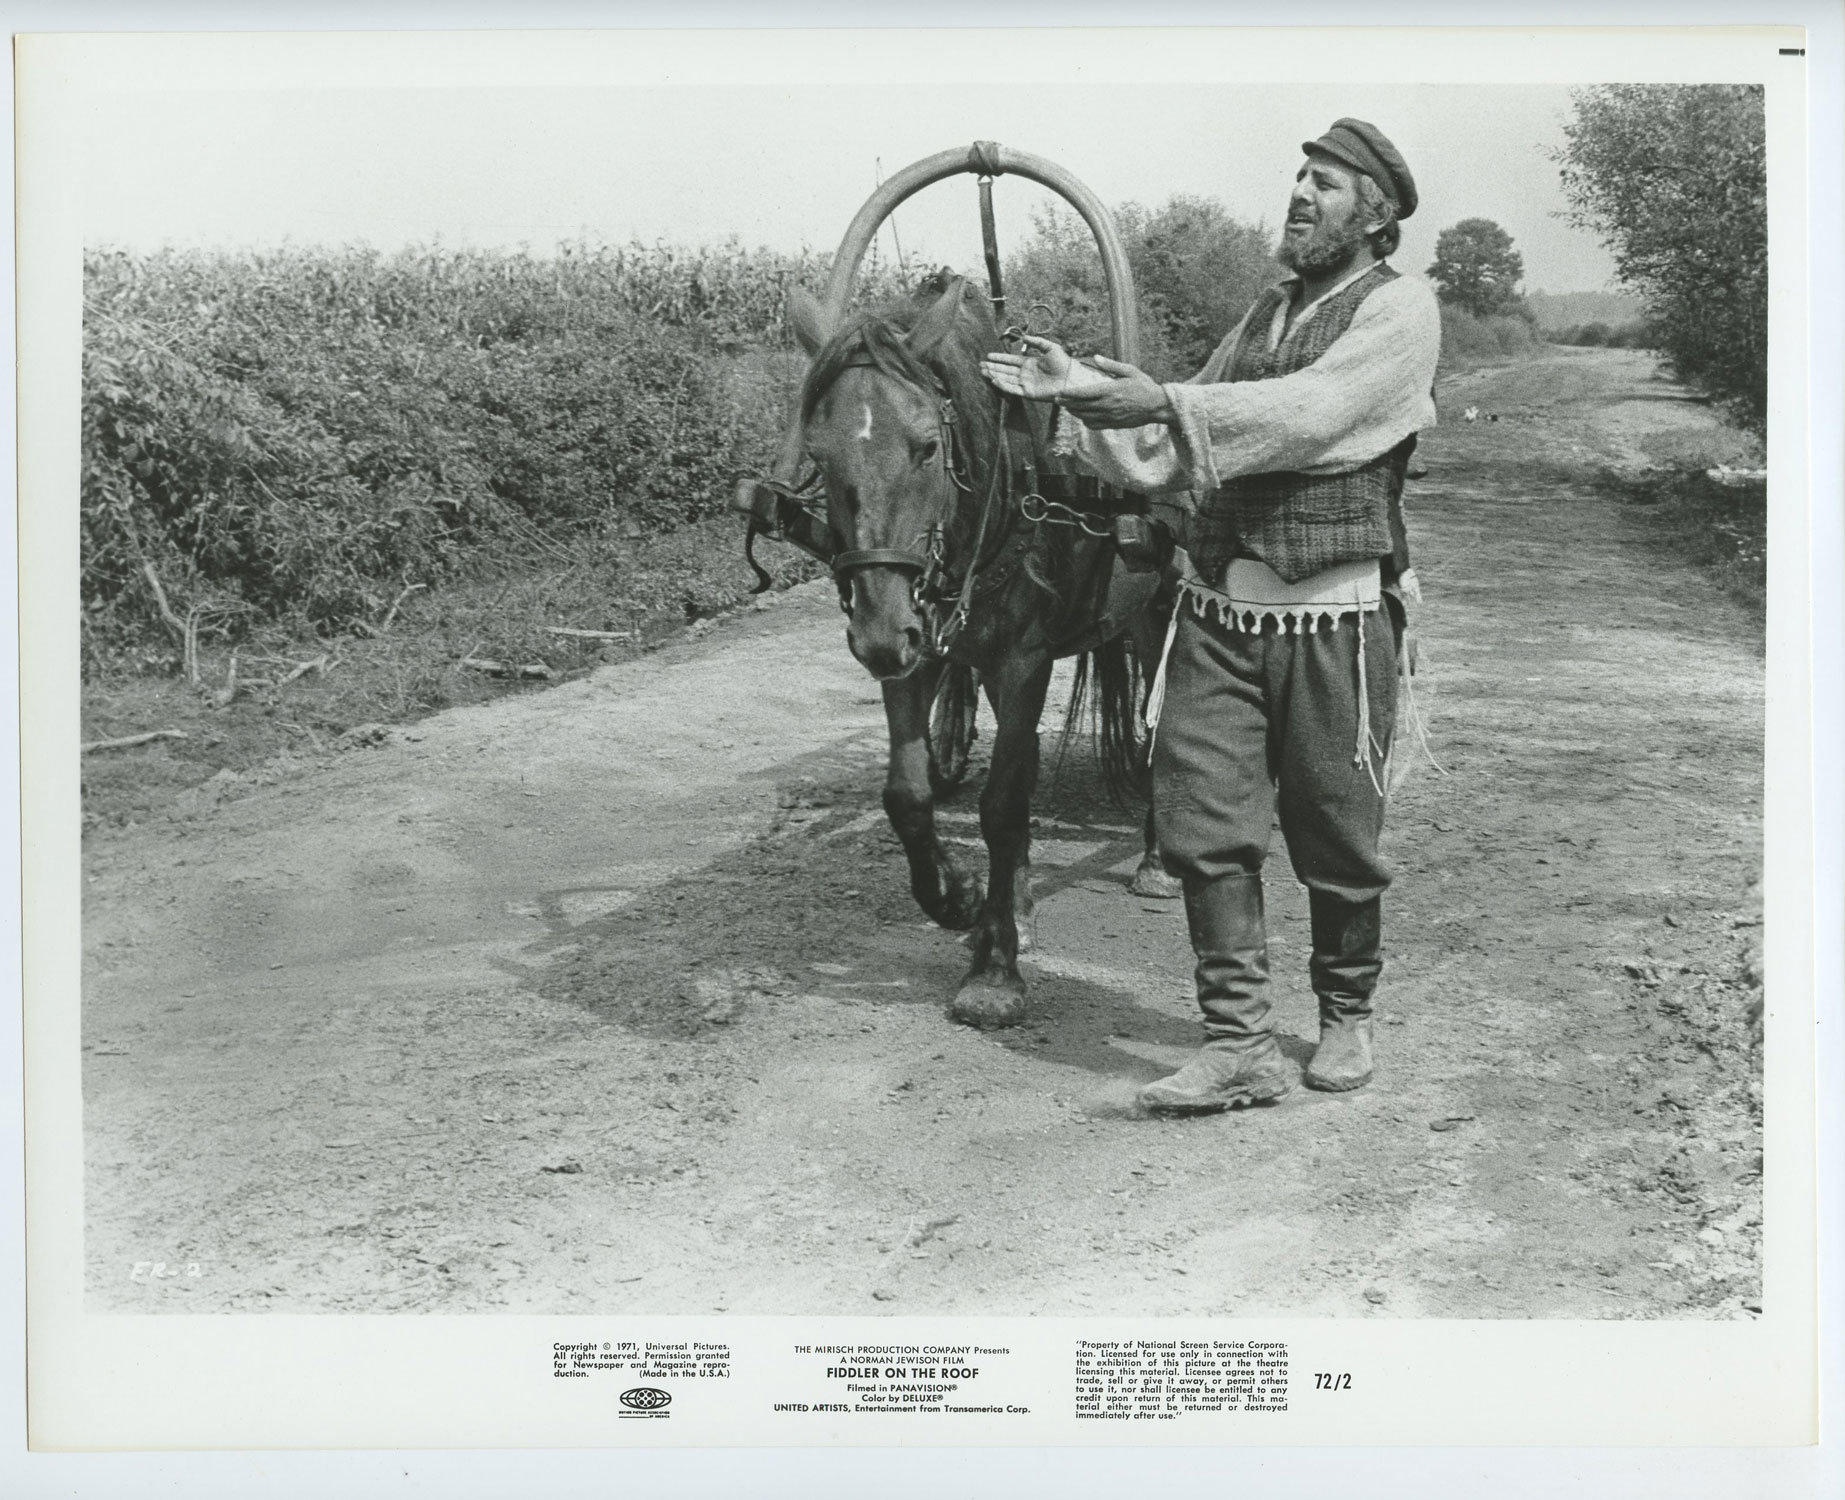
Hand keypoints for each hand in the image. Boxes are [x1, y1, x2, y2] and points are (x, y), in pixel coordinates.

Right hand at [979, 335, 1115, 401]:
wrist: (1070, 378)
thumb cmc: (1063, 363)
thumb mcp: (1050, 347)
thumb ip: (1036, 342)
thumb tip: (1024, 337)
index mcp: (1030, 363)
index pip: (1011, 360)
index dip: (1000, 358)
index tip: (988, 356)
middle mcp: (1026, 374)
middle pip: (1005, 370)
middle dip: (993, 367)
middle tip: (980, 365)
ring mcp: (1026, 384)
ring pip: (1006, 379)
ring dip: (994, 375)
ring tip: (983, 371)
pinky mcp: (1028, 393)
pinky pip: (1012, 389)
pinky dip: (1003, 385)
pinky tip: (994, 380)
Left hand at [1061, 355, 1175, 428]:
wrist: (1157, 406)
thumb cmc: (1144, 386)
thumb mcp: (1130, 370)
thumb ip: (1111, 365)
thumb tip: (1095, 357)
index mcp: (1110, 390)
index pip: (1083, 393)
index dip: (1069, 394)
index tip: (1059, 392)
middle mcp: (1107, 405)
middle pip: (1080, 407)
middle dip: (1066, 403)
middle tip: (1058, 399)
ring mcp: (1110, 416)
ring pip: (1085, 417)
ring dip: (1074, 412)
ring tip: (1068, 407)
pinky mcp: (1113, 424)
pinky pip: (1094, 425)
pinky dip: (1085, 421)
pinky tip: (1083, 416)